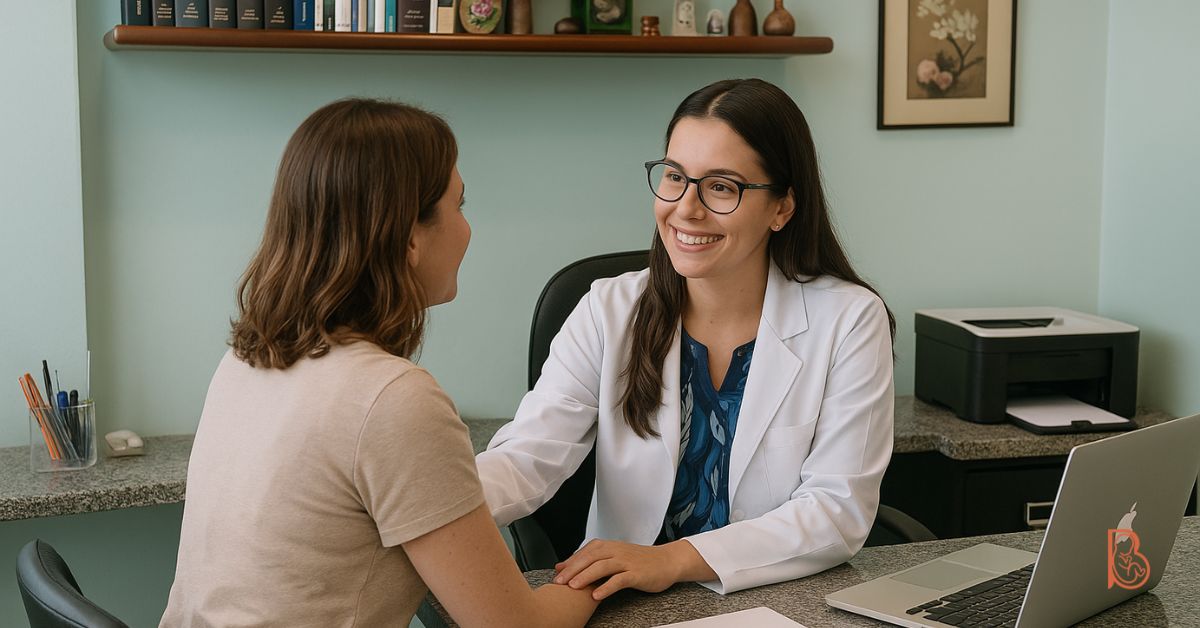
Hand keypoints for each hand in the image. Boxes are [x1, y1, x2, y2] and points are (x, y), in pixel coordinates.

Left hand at [553, 539, 691, 600]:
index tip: (557, 574)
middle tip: (559, 582)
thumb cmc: (639, 561)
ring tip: (573, 587)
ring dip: (586, 576)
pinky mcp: (636, 574)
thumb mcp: (613, 556)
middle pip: (590, 558)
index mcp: (609, 546)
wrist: (667, 561)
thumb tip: (563, 565)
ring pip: (602, 566)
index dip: (570, 562)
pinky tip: (596, 595)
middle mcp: (616, 551)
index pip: (585, 552)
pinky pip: (619, 580)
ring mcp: (627, 562)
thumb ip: (590, 560)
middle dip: (573, 569)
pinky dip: (606, 587)